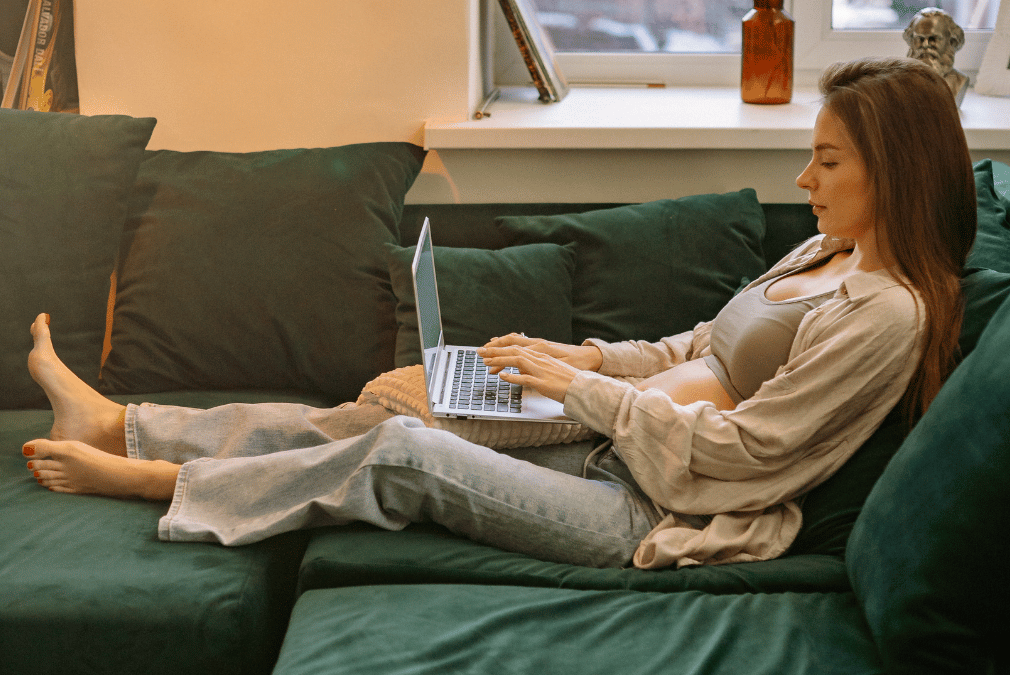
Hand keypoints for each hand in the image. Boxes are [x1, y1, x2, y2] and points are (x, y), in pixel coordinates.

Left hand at [477, 334, 602, 402]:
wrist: (583, 386)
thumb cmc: (568, 379)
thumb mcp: (550, 368)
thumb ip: (535, 366)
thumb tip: (521, 369)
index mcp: (541, 355)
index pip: (517, 348)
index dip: (501, 347)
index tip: (488, 349)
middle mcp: (540, 359)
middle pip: (513, 351)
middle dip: (494, 351)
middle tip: (479, 352)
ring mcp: (541, 370)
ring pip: (517, 361)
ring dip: (500, 360)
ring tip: (486, 362)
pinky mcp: (543, 382)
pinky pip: (526, 378)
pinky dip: (513, 377)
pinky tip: (503, 376)